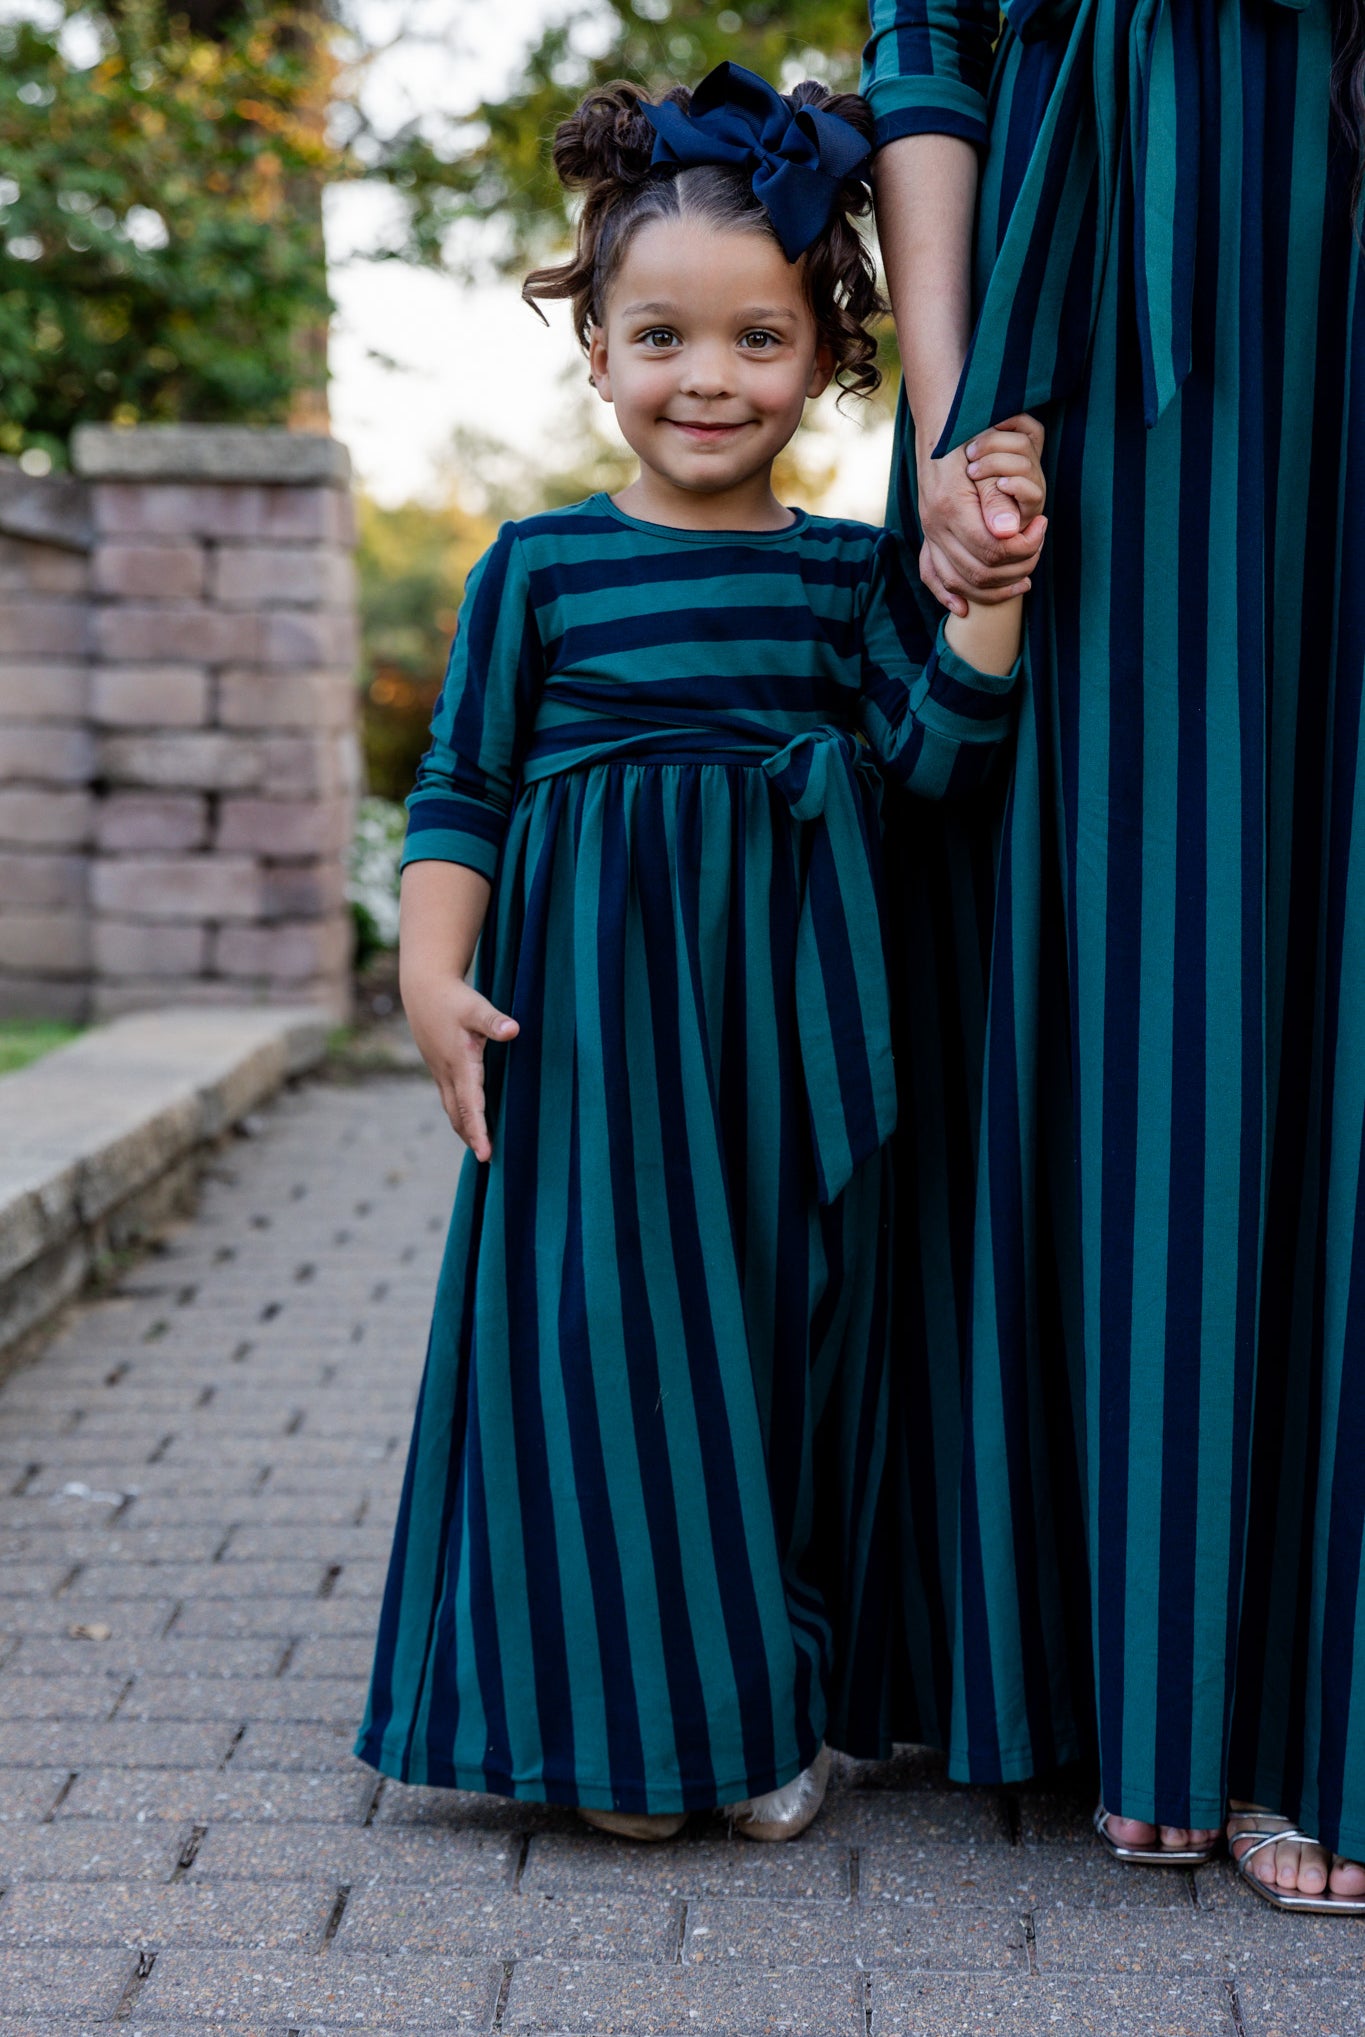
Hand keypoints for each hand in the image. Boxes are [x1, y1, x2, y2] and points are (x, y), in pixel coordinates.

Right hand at [403, 970, 517, 1161]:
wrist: (423, 990)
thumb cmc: (453, 998)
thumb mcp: (476, 1007)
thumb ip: (494, 1021)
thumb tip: (514, 1030)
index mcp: (460, 1064)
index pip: (470, 1106)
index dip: (478, 1131)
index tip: (485, 1154)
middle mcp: (448, 1074)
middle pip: (458, 1115)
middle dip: (471, 1137)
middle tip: (487, 1159)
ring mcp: (441, 1072)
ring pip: (452, 1109)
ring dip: (464, 1128)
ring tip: (480, 1147)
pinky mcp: (440, 1067)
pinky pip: (450, 1098)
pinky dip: (460, 1114)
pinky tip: (470, 1117)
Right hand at [917, 412, 1047, 615]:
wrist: (940, 419)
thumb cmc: (968, 433)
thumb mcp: (986, 457)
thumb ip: (996, 498)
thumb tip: (1009, 533)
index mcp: (951, 508)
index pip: (992, 550)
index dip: (1024, 547)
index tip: (1043, 526)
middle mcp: (935, 526)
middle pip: (979, 571)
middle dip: (1017, 567)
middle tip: (1038, 546)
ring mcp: (929, 533)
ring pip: (960, 582)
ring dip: (995, 588)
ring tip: (1024, 576)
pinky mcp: (928, 535)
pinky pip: (931, 576)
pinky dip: (948, 596)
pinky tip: (964, 609)